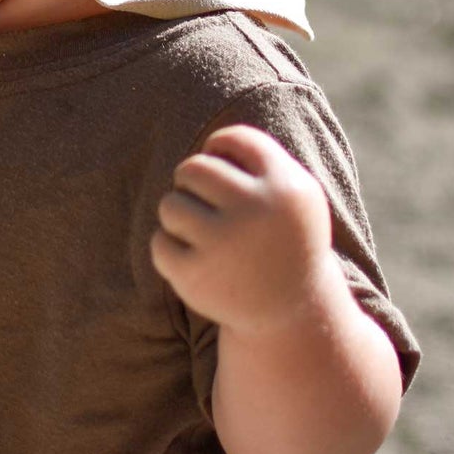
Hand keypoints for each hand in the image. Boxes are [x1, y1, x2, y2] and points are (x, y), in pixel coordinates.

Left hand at [151, 124, 334, 337]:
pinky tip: (195, 261)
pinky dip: (169, 250)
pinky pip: (158, 242)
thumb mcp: (294, 195)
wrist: (293, 315)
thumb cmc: (284, 240)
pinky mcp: (196, 276)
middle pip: (193, 168)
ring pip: (170, 204)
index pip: (235, 139)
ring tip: (203, 235)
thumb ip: (259, 158)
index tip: (227, 169)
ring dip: (179, 216)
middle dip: (192, 183)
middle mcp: (259, 212)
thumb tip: (208, 143)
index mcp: (288, 188)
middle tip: (207, 206)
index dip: (221, 148)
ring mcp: (225, 245)